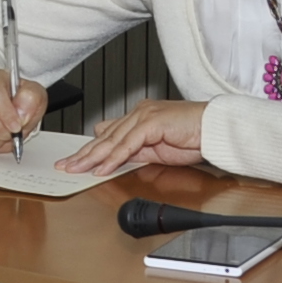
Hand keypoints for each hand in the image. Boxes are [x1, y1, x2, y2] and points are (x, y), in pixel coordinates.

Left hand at [58, 98, 210, 176]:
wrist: (216, 130)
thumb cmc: (194, 138)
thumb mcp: (158, 150)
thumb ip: (136, 152)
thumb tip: (116, 158)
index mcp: (139, 117)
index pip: (108, 135)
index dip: (90, 149)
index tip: (74, 161)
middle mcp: (138, 113)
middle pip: (105, 137)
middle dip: (83, 153)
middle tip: (65, 166)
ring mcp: (144, 116)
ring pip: (112, 140)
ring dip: (93, 157)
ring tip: (77, 169)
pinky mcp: (152, 123)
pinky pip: (128, 144)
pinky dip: (114, 157)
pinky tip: (102, 168)